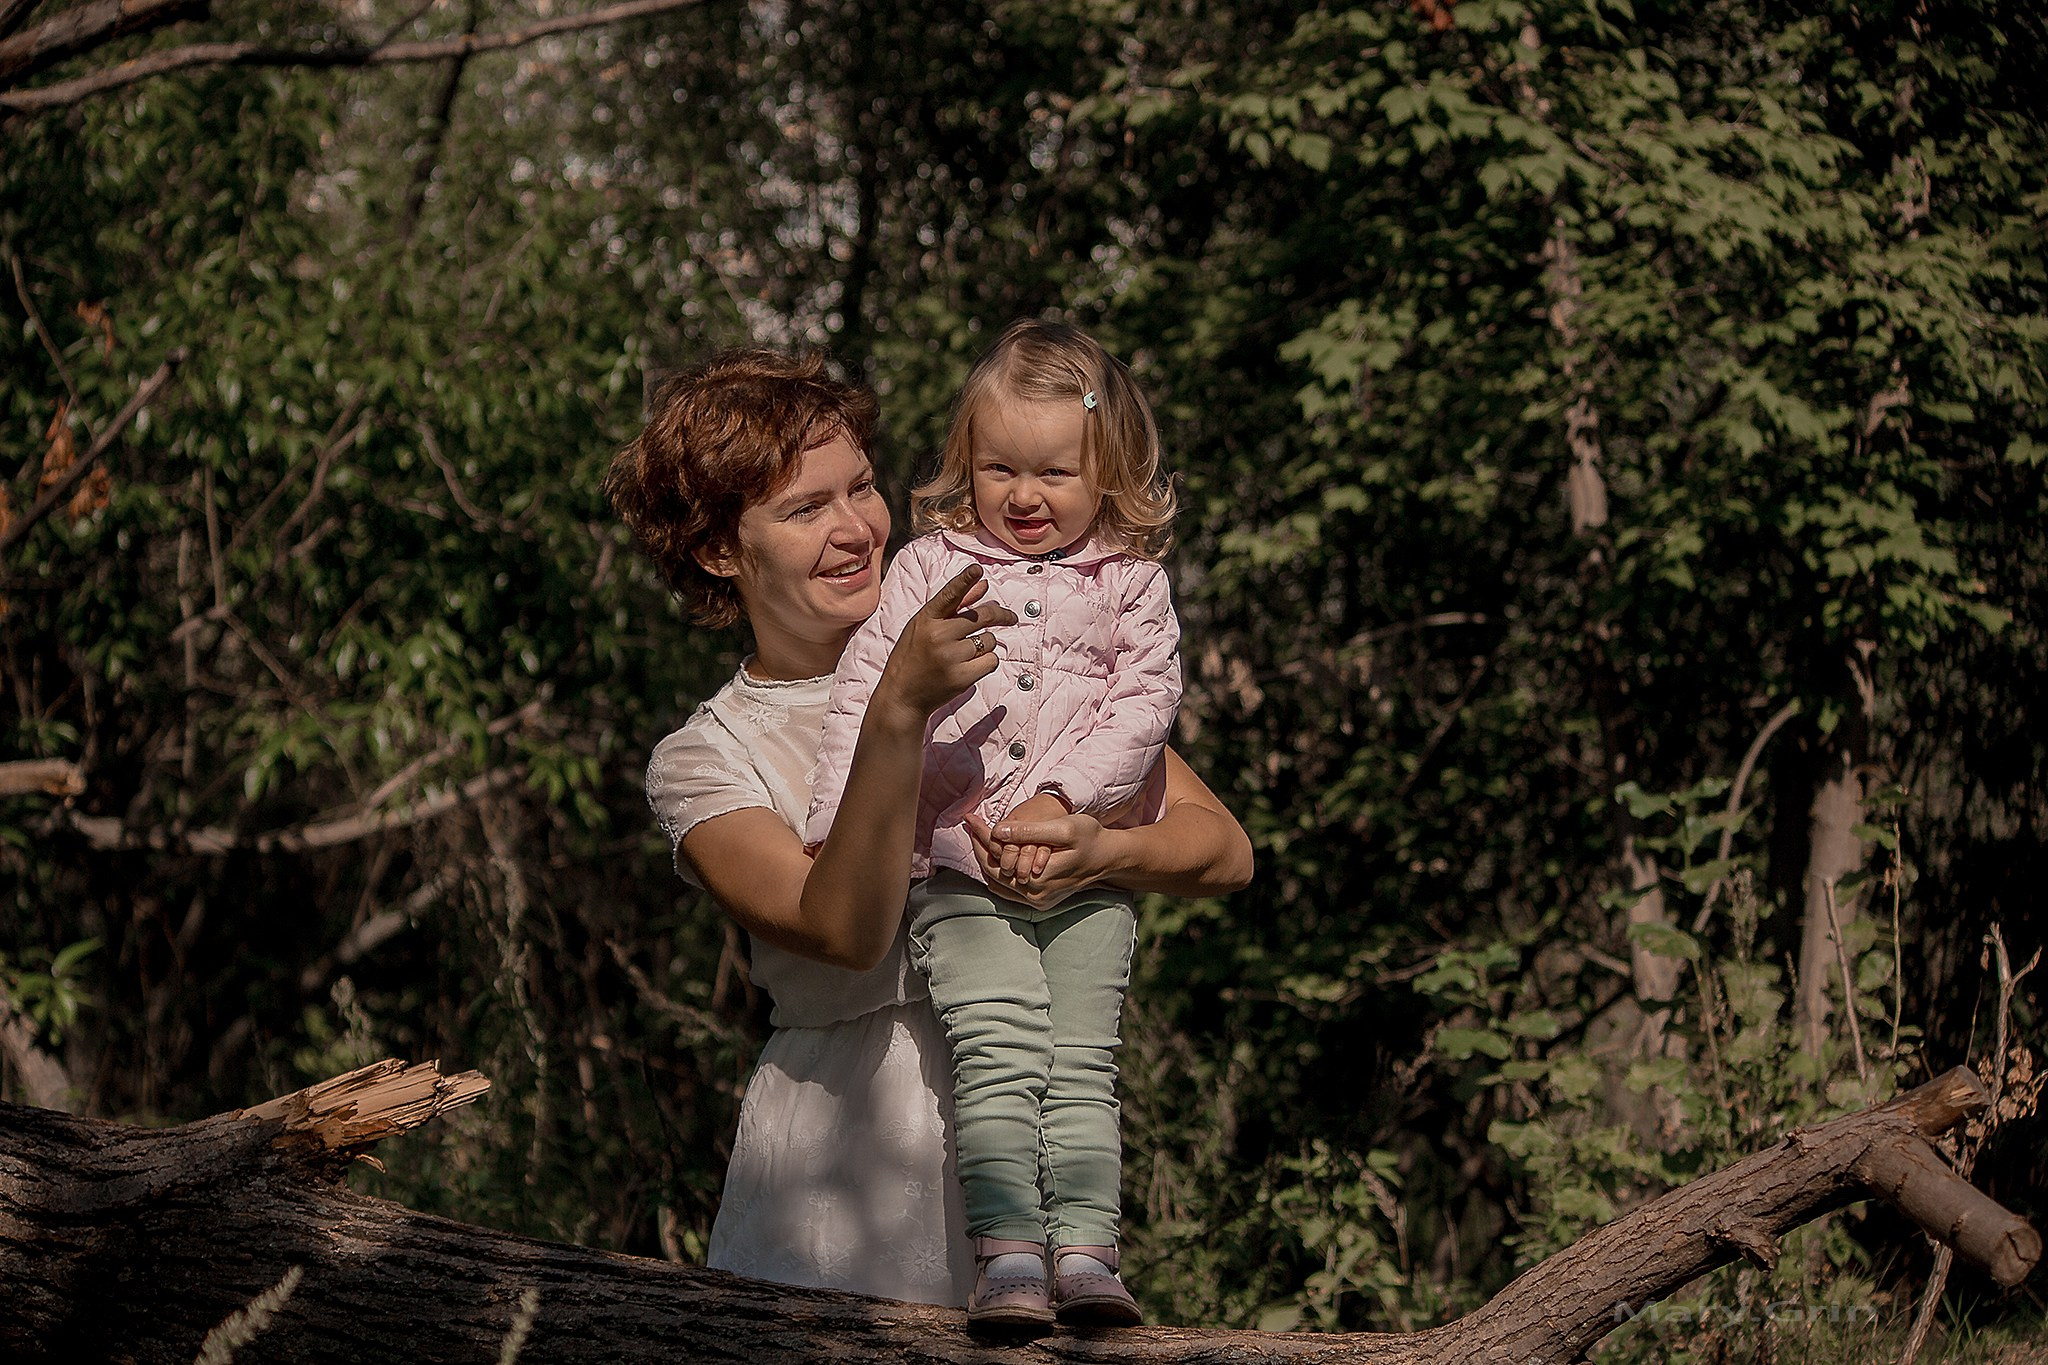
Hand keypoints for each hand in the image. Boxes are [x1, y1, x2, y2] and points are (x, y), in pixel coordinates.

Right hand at [873, 566, 1016, 721]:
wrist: (901, 695)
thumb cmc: (913, 656)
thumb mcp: (925, 626)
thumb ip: (955, 605)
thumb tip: (983, 584)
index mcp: (926, 619)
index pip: (948, 595)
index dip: (964, 580)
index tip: (976, 569)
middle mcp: (937, 635)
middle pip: (982, 617)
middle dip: (1001, 615)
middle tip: (1010, 617)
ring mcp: (949, 657)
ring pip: (989, 640)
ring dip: (985, 644)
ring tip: (966, 654)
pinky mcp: (960, 677)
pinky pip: (991, 661)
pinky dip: (986, 662)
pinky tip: (970, 667)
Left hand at [964, 807, 1116, 908]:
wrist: (1109, 857)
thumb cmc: (1091, 838)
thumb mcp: (1063, 828)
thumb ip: (1029, 831)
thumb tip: (998, 831)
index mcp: (1037, 879)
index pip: (996, 857)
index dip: (981, 835)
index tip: (970, 817)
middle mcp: (1034, 896)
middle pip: (993, 872)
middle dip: (979, 846)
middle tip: (970, 823)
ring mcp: (1037, 901)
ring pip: (998, 881)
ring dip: (986, 858)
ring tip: (978, 835)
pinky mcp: (1039, 900)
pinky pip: (1008, 888)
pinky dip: (998, 870)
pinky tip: (995, 853)